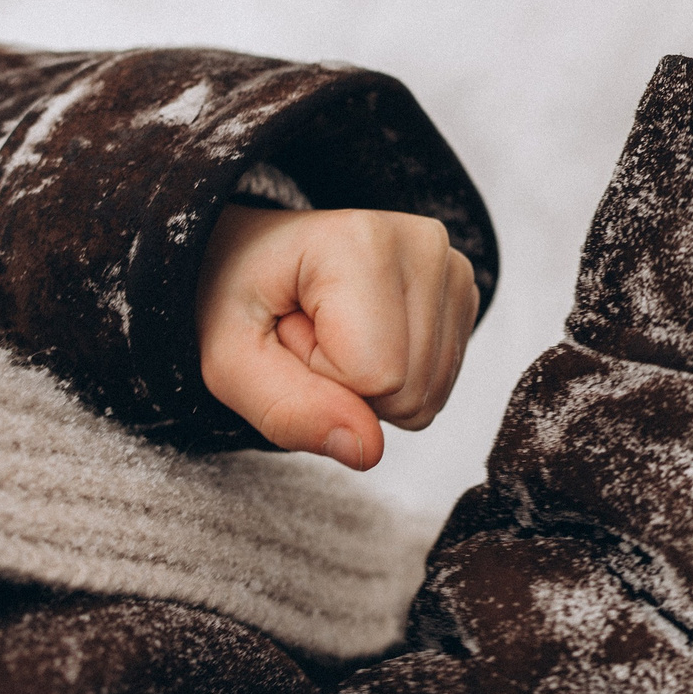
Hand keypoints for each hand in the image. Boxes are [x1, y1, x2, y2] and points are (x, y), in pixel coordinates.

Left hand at [196, 204, 479, 470]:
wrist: (256, 254)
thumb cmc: (238, 297)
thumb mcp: (228, 361)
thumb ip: (287, 409)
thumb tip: (367, 450)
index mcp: (361, 243)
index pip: (376, 376)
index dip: (320, 382)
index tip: (289, 336)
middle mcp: (424, 244)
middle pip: (410, 390)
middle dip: (348, 388)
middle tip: (307, 337)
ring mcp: (452, 266)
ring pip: (430, 394)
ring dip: (373, 387)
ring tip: (333, 333)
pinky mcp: (464, 292)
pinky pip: (440, 384)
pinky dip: (398, 378)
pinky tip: (367, 335)